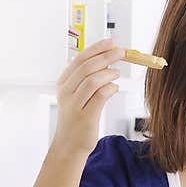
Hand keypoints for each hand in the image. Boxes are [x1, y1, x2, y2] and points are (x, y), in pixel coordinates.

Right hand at [50, 39, 123, 157]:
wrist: (69, 144)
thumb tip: (107, 60)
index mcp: (64, 83)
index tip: (111, 42)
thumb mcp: (77, 95)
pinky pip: (100, 96)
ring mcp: (74, 104)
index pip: (80, 59)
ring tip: (117, 73)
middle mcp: (66, 92)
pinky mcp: (85, 116)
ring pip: (92, 80)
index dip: (96, 49)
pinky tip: (115, 88)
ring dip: (109, 73)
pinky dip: (110, 88)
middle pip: (87, 67)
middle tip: (121, 52)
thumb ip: (88, 79)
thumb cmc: (77, 118)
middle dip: (106, 56)